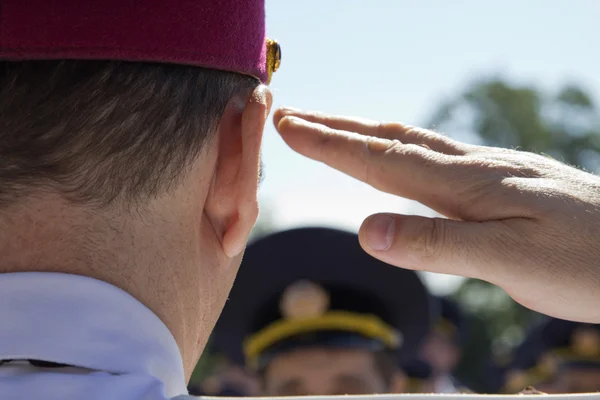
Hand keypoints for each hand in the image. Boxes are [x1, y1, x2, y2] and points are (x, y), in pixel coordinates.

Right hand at [273, 108, 599, 322]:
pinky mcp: (505, 182)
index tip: (286, 125)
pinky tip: (406, 156)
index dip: (329, 144)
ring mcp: (490, 171)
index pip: (380, 160)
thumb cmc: (587, 264)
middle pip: (390, 139)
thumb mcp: (509, 264)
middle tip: (293, 116)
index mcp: (465, 186)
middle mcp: (473, 169)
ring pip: (414, 143)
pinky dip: (402, 148)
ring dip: (366, 133)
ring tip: (334, 129)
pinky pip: (438, 156)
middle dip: (336, 129)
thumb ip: (436, 245)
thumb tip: (364, 229)